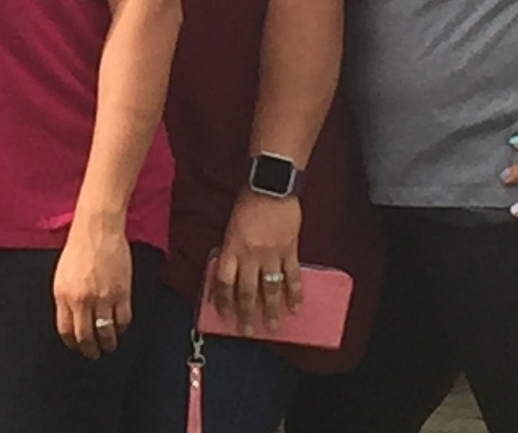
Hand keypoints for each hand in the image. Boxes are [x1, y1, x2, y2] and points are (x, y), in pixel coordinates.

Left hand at [50, 217, 133, 359]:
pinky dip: (121, 328)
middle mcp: (81, 300)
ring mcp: (102, 297)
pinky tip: (120, 329)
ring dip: (108, 343)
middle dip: (89, 350)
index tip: (77, 347)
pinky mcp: (121, 292)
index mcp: (63, 295)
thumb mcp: (62, 275)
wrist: (97, 229)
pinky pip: (123, 320)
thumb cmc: (79, 248)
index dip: (72, 343)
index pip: (65, 330)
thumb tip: (72, 320)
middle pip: (85, 336)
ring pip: (106, 332)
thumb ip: (65, 298)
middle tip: (93, 354)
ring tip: (109, 346)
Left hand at [207, 193, 302, 333]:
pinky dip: (294, 293)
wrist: (271, 186)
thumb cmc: (247, 201)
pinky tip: (295, 307)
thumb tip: (230, 270)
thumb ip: (232, 248)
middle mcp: (250, 255)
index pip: (223, 281)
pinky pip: (291, 277)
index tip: (222, 314)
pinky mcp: (289, 250)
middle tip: (248, 331)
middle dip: (246, 314)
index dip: (222, 300)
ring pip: (270, 289)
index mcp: (231, 247)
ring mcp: (271, 254)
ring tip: (274, 326)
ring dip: (271, 310)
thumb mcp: (231, 225)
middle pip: (247, 291)